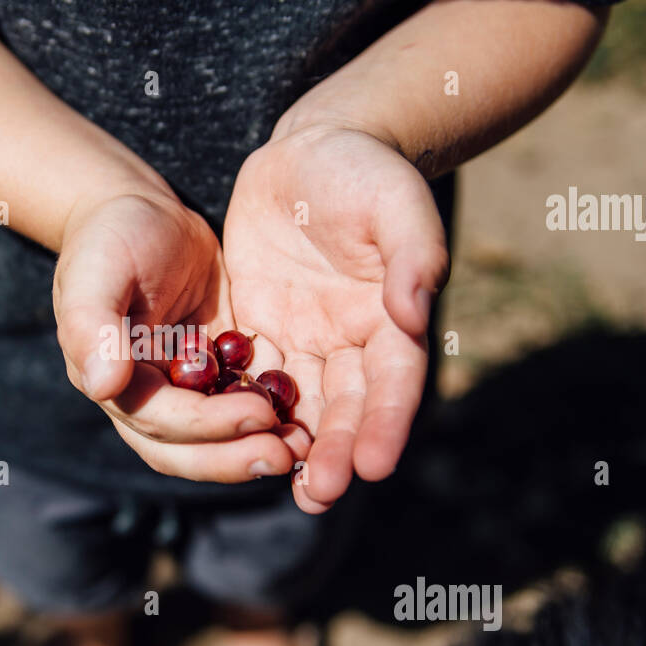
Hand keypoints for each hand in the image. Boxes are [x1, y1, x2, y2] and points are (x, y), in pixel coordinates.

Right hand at [54, 192, 308, 481]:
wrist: (138, 211)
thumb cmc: (109, 237)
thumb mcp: (96, 272)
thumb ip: (93, 328)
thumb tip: (103, 387)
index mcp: (114, 382)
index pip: (161, 423)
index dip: (208, 426)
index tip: (257, 415)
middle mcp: (147, 398)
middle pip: (187, 450)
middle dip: (234, 458)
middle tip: (286, 456)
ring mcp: (183, 389)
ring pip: (216, 440)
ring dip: (254, 448)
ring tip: (302, 448)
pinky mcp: (216, 370)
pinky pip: (241, 405)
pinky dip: (269, 417)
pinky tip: (307, 417)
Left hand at [223, 123, 449, 511]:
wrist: (312, 149)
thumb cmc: (365, 170)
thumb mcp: (396, 201)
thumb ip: (413, 255)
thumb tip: (414, 313)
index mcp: (394, 318)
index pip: (395, 381)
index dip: (385, 423)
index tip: (373, 465)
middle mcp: (354, 342)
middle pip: (347, 408)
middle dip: (334, 452)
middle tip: (317, 495)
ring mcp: (306, 340)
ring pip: (299, 406)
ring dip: (293, 449)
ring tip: (288, 491)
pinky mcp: (262, 329)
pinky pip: (250, 378)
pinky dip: (244, 411)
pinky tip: (230, 445)